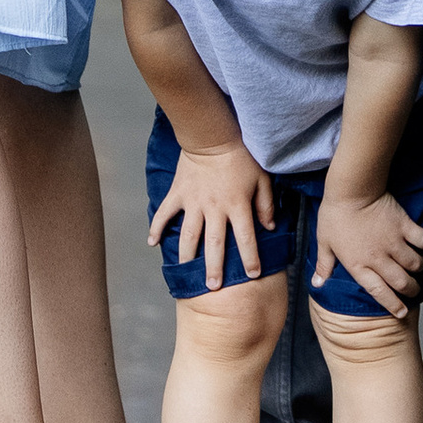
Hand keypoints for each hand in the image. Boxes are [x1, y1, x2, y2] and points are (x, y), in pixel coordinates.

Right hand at [149, 135, 274, 282]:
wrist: (211, 135)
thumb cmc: (240, 156)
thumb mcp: (261, 177)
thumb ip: (266, 204)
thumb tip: (270, 227)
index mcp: (237, 206)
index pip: (246, 238)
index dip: (250, 258)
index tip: (252, 275)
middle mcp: (214, 209)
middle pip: (215, 245)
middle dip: (215, 268)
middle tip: (213, 288)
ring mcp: (193, 203)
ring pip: (189, 236)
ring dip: (188, 257)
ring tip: (187, 272)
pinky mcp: (178, 194)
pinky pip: (165, 214)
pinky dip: (157, 228)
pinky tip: (152, 243)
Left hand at [311, 184, 422, 317]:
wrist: (352, 188)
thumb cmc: (335, 214)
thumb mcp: (324, 241)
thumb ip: (324, 265)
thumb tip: (316, 283)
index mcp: (359, 265)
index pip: (380, 293)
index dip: (393, 305)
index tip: (401, 313)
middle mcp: (379, 258)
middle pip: (402, 283)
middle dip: (411, 291)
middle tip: (413, 290)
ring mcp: (393, 242)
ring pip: (415, 264)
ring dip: (418, 269)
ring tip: (417, 269)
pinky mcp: (404, 225)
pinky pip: (422, 240)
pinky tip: (422, 245)